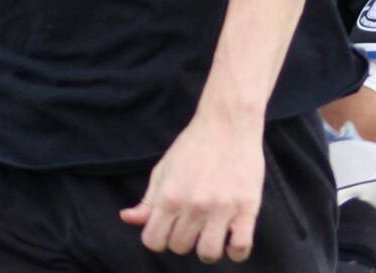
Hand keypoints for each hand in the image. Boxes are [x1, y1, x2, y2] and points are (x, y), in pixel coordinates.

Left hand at [120, 107, 263, 261]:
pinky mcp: (247, 206)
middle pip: (180, 247)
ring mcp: (221, 207)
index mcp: (169, 196)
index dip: (159, 238)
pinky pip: (241, 247)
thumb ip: (147, 199)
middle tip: (193, 224)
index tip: (170, 228)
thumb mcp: (164, 169)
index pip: (153, 241)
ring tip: (212, 234)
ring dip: (207, 248)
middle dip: (184, 239)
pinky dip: (236, 252)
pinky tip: (232, 239)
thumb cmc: (194, 144)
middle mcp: (193, 205)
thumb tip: (128, 219)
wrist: (228, 122)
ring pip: (208, 253)